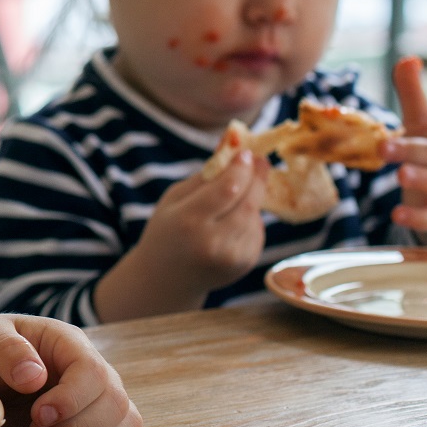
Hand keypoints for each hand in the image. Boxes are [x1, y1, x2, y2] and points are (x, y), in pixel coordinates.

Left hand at [0, 315, 141, 426]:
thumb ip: (5, 350)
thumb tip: (35, 376)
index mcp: (65, 341)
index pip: (92, 371)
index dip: (71, 400)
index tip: (37, 415)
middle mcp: (87, 366)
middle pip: (114, 400)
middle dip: (78, 426)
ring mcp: (92, 394)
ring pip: (124, 420)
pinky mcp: (89, 420)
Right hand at [139, 148, 268, 292]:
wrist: (166, 278)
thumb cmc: (168, 230)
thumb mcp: (174, 198)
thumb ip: (205, 176)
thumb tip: (234, 148)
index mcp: (188, 221)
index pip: (227, 189)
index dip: (241, 168)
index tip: (246, 153)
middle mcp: (212, 243)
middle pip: (248, 203)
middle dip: (257, 178)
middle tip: (260, 161)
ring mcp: (231, 258)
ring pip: (255, 216)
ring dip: (252, 199)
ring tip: (237, 194)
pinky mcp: (245, 265)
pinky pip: (256, 231)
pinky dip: (250, 219)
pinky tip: (232, 222)